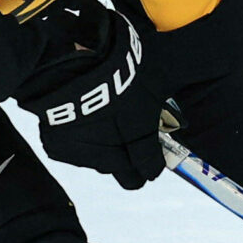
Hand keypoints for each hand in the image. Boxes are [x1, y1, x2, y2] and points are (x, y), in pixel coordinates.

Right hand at [15, 0, 165, 188]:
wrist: (68, 63)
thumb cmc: (116, 69)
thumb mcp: (154, 80)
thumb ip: (167, 103)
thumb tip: (183, 109)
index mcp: (138, 140)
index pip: (151, 169)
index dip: (154, 165)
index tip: (153, 158)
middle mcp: (112, 157)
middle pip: (128, 179)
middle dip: (132, 166)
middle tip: (129, 146)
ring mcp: (84, 156)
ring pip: (100, 163)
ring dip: (103, 150)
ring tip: (98, 119)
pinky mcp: (59, 150)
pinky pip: (74, 152)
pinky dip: (77, 139)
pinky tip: (77, 116)